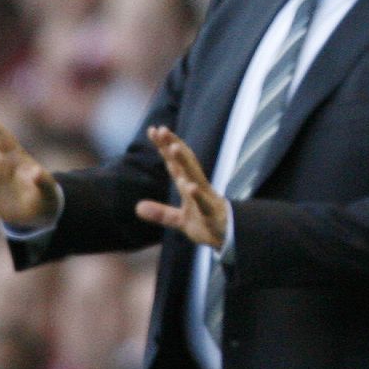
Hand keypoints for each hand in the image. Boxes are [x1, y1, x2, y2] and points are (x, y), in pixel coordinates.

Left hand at [134, 126, 227, 248]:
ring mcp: (206, 198)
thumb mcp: (180, 221)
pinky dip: (197, 195)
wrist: (230, 240)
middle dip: (173, 145)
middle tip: (161, 129)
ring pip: (194, 176)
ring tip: (173, 147)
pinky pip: (204, 203)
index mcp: (189, 186)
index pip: (175, 163)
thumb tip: (138, 208)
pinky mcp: (211, 214)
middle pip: (185, 162)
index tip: (153, 129)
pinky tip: (190, 186)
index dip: (164, 146)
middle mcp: (198, 187)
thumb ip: (161, 213)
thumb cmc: (207, 225)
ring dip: (184, 161)